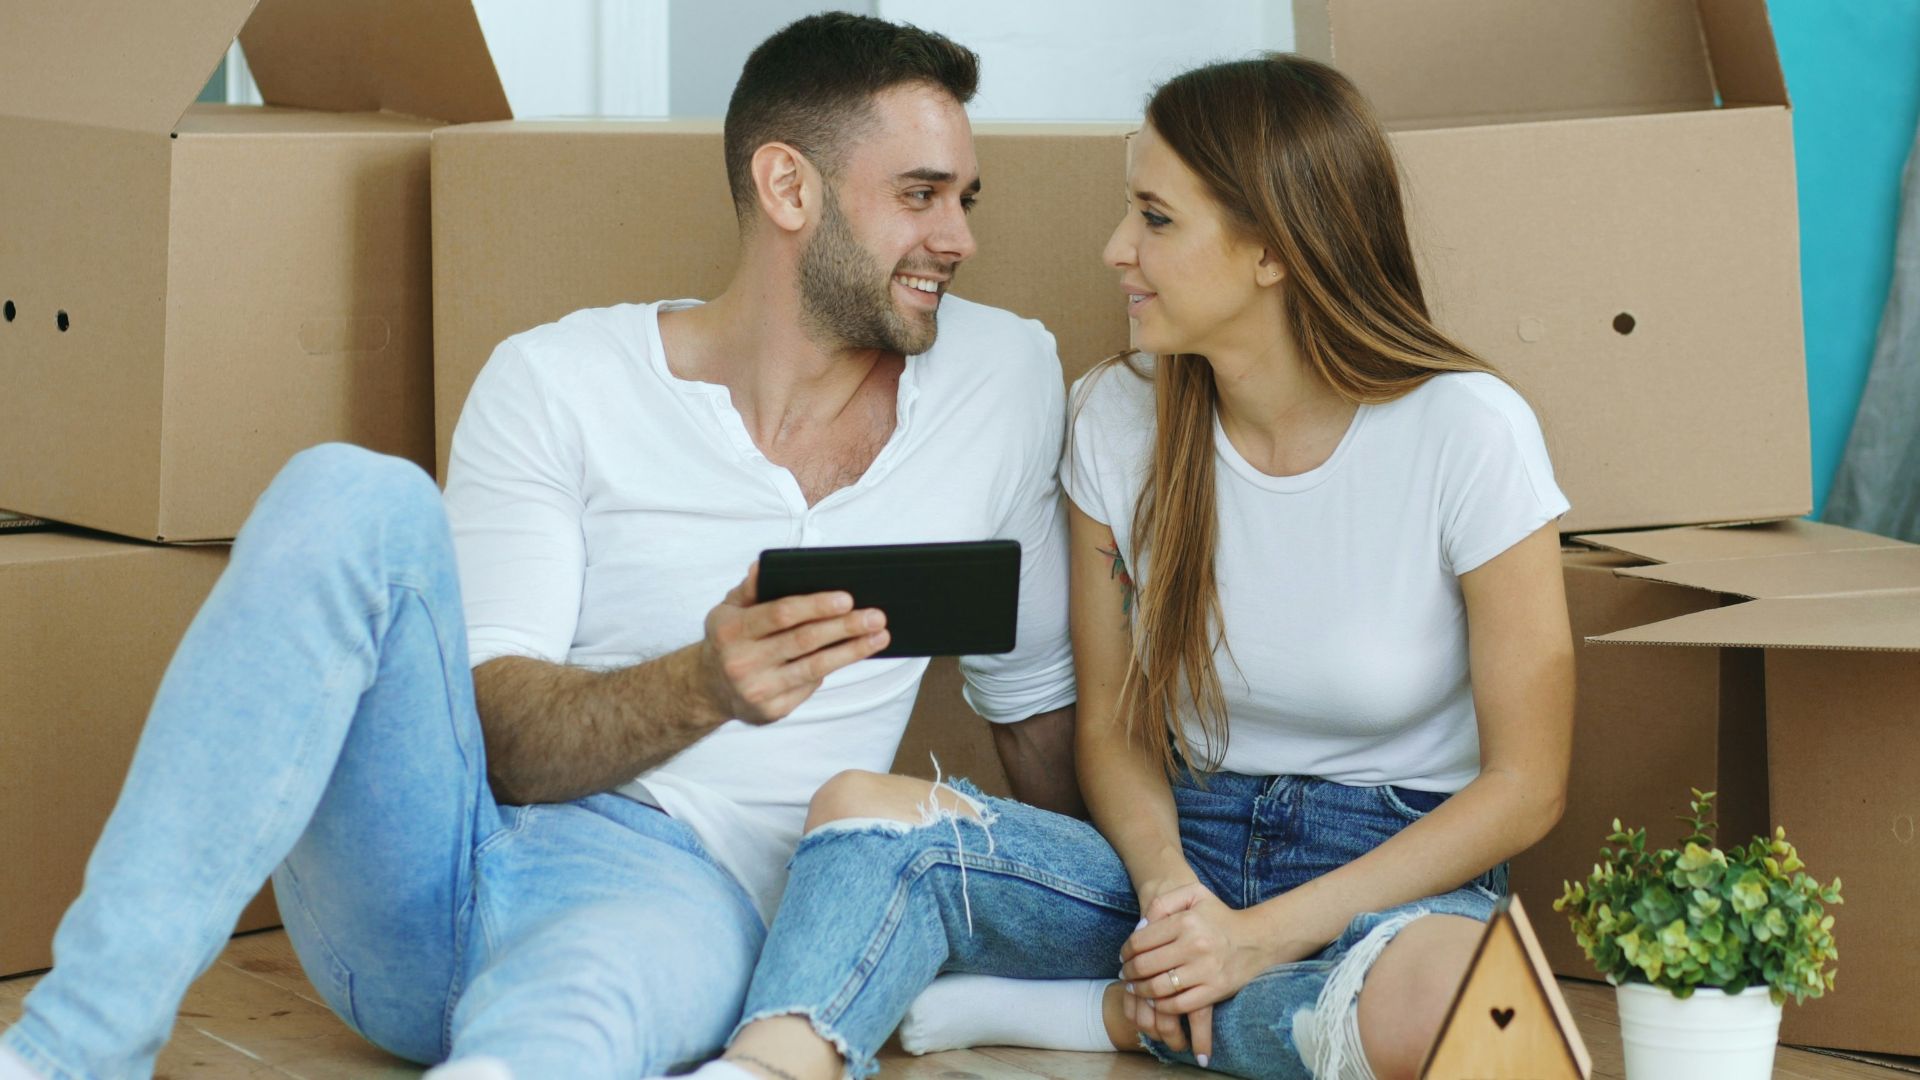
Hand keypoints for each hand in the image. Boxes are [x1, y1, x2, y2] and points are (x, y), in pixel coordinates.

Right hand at [699, 563, 888, 723]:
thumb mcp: (728, 609)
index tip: (847, 598)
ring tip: (880, 636)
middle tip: (876, 616)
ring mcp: (758, 689)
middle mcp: (743, 662)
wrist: (709, 689)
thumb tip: (764, 566)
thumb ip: (750, 588)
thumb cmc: (728, 639)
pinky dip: (832, 668)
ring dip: (852, 651)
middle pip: (804, 641)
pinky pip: (810, 686)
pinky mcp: (772, 711)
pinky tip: (853, 654)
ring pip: (815, 667)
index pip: (781, 614)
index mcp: (732, 631)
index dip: (816, 606)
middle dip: (845, 627)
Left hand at [1121, 882, 1268, 1063]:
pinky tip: (1156, 1001)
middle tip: (1125, 974)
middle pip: (1145, 966)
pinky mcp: (1215, 990)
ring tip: (1136, 988)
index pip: (1140, 941)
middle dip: (1128, 972)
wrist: (1257, 939)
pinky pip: (1178, 1005)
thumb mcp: (1194, 894)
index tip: (1124, 956)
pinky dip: (1161, 1006)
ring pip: (1157, 987)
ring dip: (1140, 990)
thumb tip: (1140, 926)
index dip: (1126, 951)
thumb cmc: (1219, 917)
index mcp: (1186, 921)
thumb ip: (1164, 902)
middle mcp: (1195, 946)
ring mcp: (1205, 970)